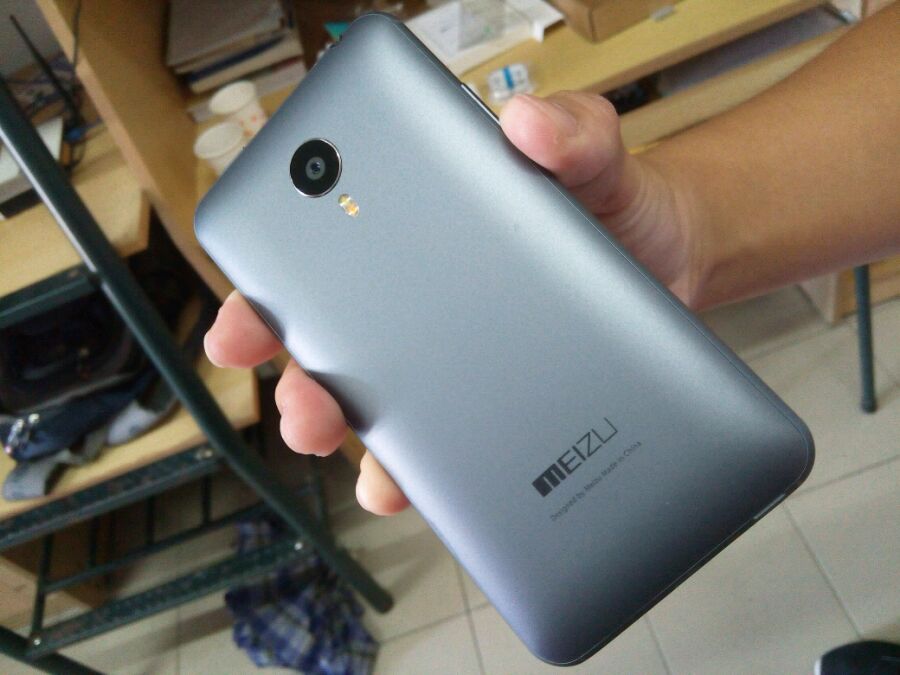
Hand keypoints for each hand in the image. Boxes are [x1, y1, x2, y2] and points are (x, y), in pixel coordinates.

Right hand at [204, 92, 700, 515]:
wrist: (677, 261)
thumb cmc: (614, 202)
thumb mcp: (593, 155)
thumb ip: (569, 131)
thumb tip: (525, 123)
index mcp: (419, 234)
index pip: (320, 262)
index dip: (268, 298)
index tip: (243, 329)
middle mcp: (422, 306)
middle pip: (335, 354)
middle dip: (305, 390)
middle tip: (308, 410)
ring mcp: (457, 364)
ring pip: (384, 417)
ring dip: (364, 449)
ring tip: (377, 472)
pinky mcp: (499, 409)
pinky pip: (451, 454)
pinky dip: (433, 480)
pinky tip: (438, 494)